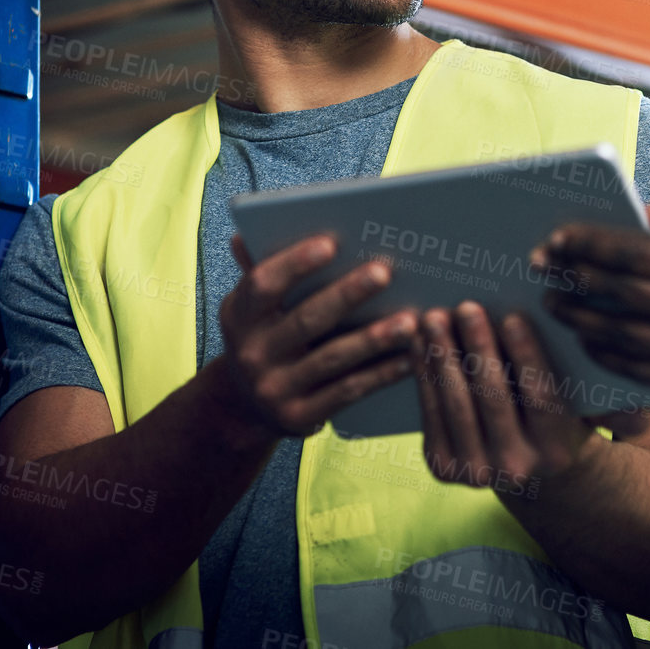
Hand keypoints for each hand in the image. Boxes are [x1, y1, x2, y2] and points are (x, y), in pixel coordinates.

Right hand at [214, 233, 417, 439]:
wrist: (244, 408)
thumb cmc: (264, 336)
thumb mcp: (252, 307)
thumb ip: (259, 270)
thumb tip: (246, 232)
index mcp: (238, 315)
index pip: (263, 284)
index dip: (295, 263)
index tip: (331, 242)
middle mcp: (252, 353)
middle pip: (306, 320)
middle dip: (347, 294)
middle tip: (385, 271)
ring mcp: (274, 389)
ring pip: (333, 358)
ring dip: (375, 338)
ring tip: (410, 319)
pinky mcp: (298, 418)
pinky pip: (347, 392)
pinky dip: (381, 374)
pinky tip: (410, 357)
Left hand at [418, 302, 604, 497]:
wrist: (527, 468)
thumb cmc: (561, 419)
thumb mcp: (587, 410)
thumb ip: (610, 399)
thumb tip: (636, 395)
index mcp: (557, 451)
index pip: (542, 398)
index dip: (527, 356)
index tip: (514, 316)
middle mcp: (516, 469)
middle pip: (494, 398)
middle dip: (478, 347)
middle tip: (467, 306)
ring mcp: (475, 473)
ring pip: (457, 404)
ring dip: (443, 356)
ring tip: (436, 318)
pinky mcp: (443, 469)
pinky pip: (431, 414)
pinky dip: (423, 375)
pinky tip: (420, 343)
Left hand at [538, 204, 649, 397]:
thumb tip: (643, 210)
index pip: (634, 253)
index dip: (591, 244)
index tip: (559, 237)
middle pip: (621, 293)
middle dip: (575, 278)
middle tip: (542, 268)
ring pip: (621, 334)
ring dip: (580, 318)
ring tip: (553, 304)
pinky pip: (636, 370)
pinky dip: (605, 355)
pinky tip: (584, 342)